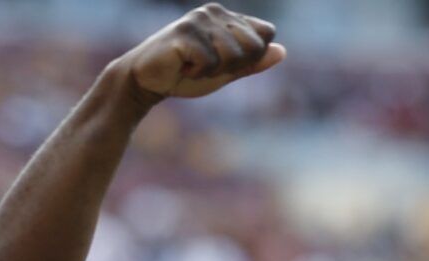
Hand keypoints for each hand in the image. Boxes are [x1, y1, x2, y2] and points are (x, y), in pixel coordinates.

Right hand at [118, 5, 285, 103]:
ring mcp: (199, 19)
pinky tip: (182, 66)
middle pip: (253, 46)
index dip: (250, 58)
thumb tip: (282, 51)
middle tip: (205, 66)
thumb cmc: (185, 74)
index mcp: (227, 16)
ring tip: (192, 66)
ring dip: (213, 71)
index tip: (224, 64)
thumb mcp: (224, 71)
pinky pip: (211, 62)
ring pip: (233, 55)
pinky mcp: (185, 32)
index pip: (265, 34)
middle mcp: (215, 12)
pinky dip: (198, 73)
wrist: (146, 81)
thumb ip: (252, 63)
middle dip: (233, 66)